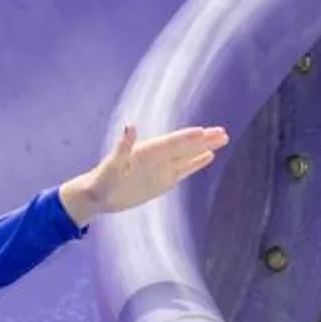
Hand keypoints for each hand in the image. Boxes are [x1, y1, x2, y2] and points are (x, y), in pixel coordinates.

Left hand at [59, 123, 231, 225]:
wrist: (97, 196)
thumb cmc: (101, 180)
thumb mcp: (111, 166)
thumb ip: (122, 147)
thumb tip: (130, 125)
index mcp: (145, 151)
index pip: (170, 143)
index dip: (186, 138)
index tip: (203, 132)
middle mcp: (156, 157)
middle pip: (184, 147)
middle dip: (203, 140)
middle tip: (223, 132)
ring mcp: (161, 168)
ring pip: (187, 156)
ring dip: (204, 148)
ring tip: (223, 139)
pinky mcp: (163, 181)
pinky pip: (183, 170)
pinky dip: (196, 163)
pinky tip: (209, 156)